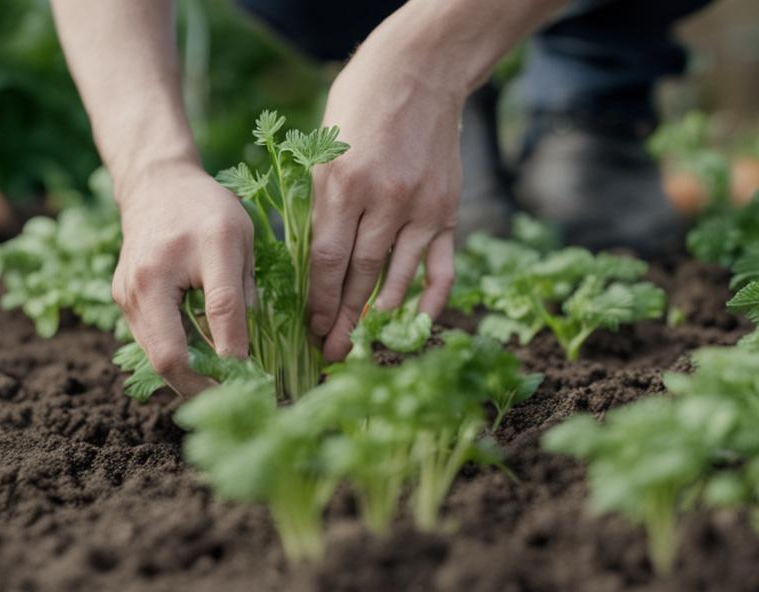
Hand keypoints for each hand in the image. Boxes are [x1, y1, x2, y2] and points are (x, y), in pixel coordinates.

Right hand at [112, 160, 255, 395]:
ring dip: (191, 381)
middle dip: (205, 388)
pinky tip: (203, 370)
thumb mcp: (240, 238)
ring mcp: (128, 292)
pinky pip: (152, 344)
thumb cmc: (207, 210)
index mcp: (194, 248)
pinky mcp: (122, 301)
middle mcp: (151, 275)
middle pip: (171, 354)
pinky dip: (177, 361)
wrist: (155, 185)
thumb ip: (245, 289)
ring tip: (223, 394)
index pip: (219, 312)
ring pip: (157, 358)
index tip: (259, 382)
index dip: (239, 353)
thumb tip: (251, 349)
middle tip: (237, 404)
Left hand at [308, 40, 463, 361]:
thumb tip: (314, 263)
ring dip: (379, 317)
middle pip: (360, 276)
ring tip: (364, 345)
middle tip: (331, 352)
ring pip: (397, 276)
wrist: (419, 73)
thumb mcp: (324, 149)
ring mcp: (419, 207)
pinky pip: (441, 265)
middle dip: (343, 319)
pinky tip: (419, 322)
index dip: (319, 301)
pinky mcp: (447, 210)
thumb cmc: (358, 106)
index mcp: (343, 184)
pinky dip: (432, 297)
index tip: (311, 328)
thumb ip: (322, 204)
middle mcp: (383, 200)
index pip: (328, 260)